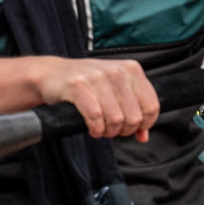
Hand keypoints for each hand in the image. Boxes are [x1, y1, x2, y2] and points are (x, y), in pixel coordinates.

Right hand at [37, 57, 158, 140]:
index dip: (144, 124)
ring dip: (108, 131)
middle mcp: (116, 71)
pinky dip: (95, 129)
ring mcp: (96, 77)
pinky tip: (92, 128)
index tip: (133, 129)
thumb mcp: (115, 91)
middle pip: (134, 116)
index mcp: (131, 69)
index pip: (151, 106)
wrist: (52, 74)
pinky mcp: (77, 85)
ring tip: (101, 129)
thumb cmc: (86, 83)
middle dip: (123, 130)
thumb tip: (143, 135)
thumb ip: (133, 110)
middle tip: (113, 130)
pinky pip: (95, 116)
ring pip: (116, 119)